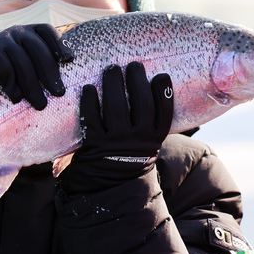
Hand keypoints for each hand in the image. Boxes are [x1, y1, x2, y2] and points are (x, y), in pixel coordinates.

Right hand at [0, 24, 73, 109]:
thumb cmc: (10, 60)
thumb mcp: (26, 53)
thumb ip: (42, 58)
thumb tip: (67, 80)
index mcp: (30, 30)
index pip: (47, 31)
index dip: (60, 44)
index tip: (69, 60)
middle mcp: (18, 31)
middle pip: (38, 51)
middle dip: (50, 74)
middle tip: (59, 93)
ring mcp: (2, 39)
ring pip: (22, 63)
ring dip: (32, 86)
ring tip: (40, 104)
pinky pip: (4, 69)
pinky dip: (11, 85)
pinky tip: (16, 98)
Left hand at [59, 61, 172, 193]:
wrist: (107, 187)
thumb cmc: (127, 157)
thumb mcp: (145, 145)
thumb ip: (148, 124)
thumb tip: (150, 87)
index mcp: (153, 140)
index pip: (164, 113)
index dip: (164, 93)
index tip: (161, 76)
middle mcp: (138, 141)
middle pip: (141, 104)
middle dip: (137, 81)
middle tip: (133, 65)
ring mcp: (116, 143)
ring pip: (116, 107)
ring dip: (113, 84)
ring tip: (112, 69)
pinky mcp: (95, 145)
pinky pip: (92, 118)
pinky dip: (90, 101)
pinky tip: (89, 87)